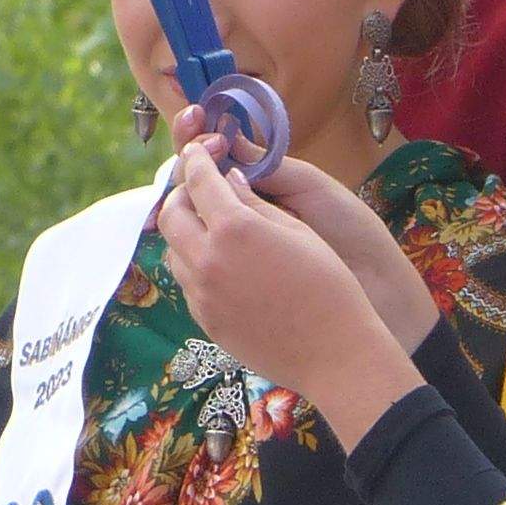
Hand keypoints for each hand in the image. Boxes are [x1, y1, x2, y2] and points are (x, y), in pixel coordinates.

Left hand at [152, 141, 423, 445]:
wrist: (334, 353)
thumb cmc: (329, 285)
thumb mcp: (299, 231)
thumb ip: (256, 204)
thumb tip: (229, 182)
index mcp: (235, 228)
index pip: (200, 181)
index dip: (197, 159)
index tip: (198, 151)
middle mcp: (208, 259)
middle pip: (171, 215)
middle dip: (181, 195)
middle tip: (199, 190)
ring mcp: (202, 294)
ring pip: (172, 251)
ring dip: (184, 232)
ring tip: (209, 228)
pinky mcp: (205, 320)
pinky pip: (187, 282)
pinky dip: (194, 263)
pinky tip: (221, 264)